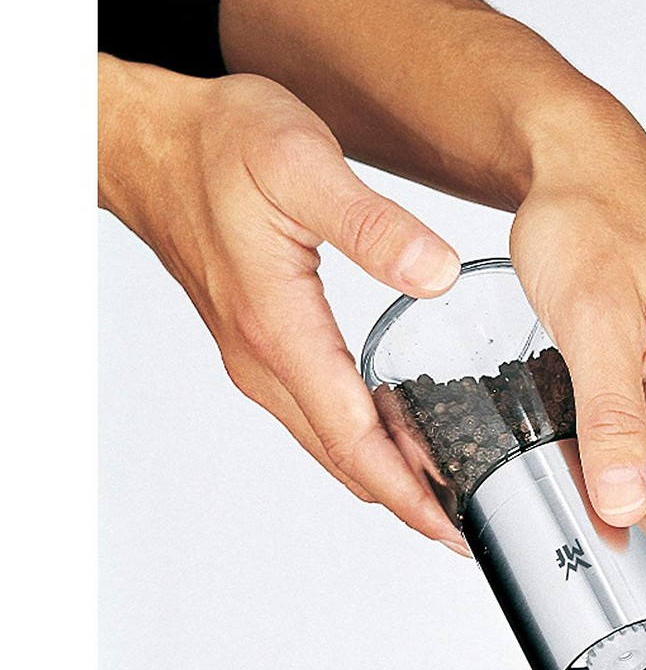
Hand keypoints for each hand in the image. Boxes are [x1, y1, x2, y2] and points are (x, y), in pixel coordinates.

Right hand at [98, 55, 469, 552]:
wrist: (155, 139)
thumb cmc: (220, 144)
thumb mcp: (303, 165)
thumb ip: (373, 226)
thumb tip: (437, 276)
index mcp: (279, 328)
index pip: (353, 439)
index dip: (409, 493)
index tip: (455, 529)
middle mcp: (264, 359)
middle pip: (343, 457)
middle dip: (407, 501)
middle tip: (467, 526)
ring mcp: (259, 357)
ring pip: (329, 440)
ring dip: (385, 473)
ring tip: (448, 489)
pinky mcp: (263, 342)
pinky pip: (319, 410)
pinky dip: (363, 437)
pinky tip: (400, 429)